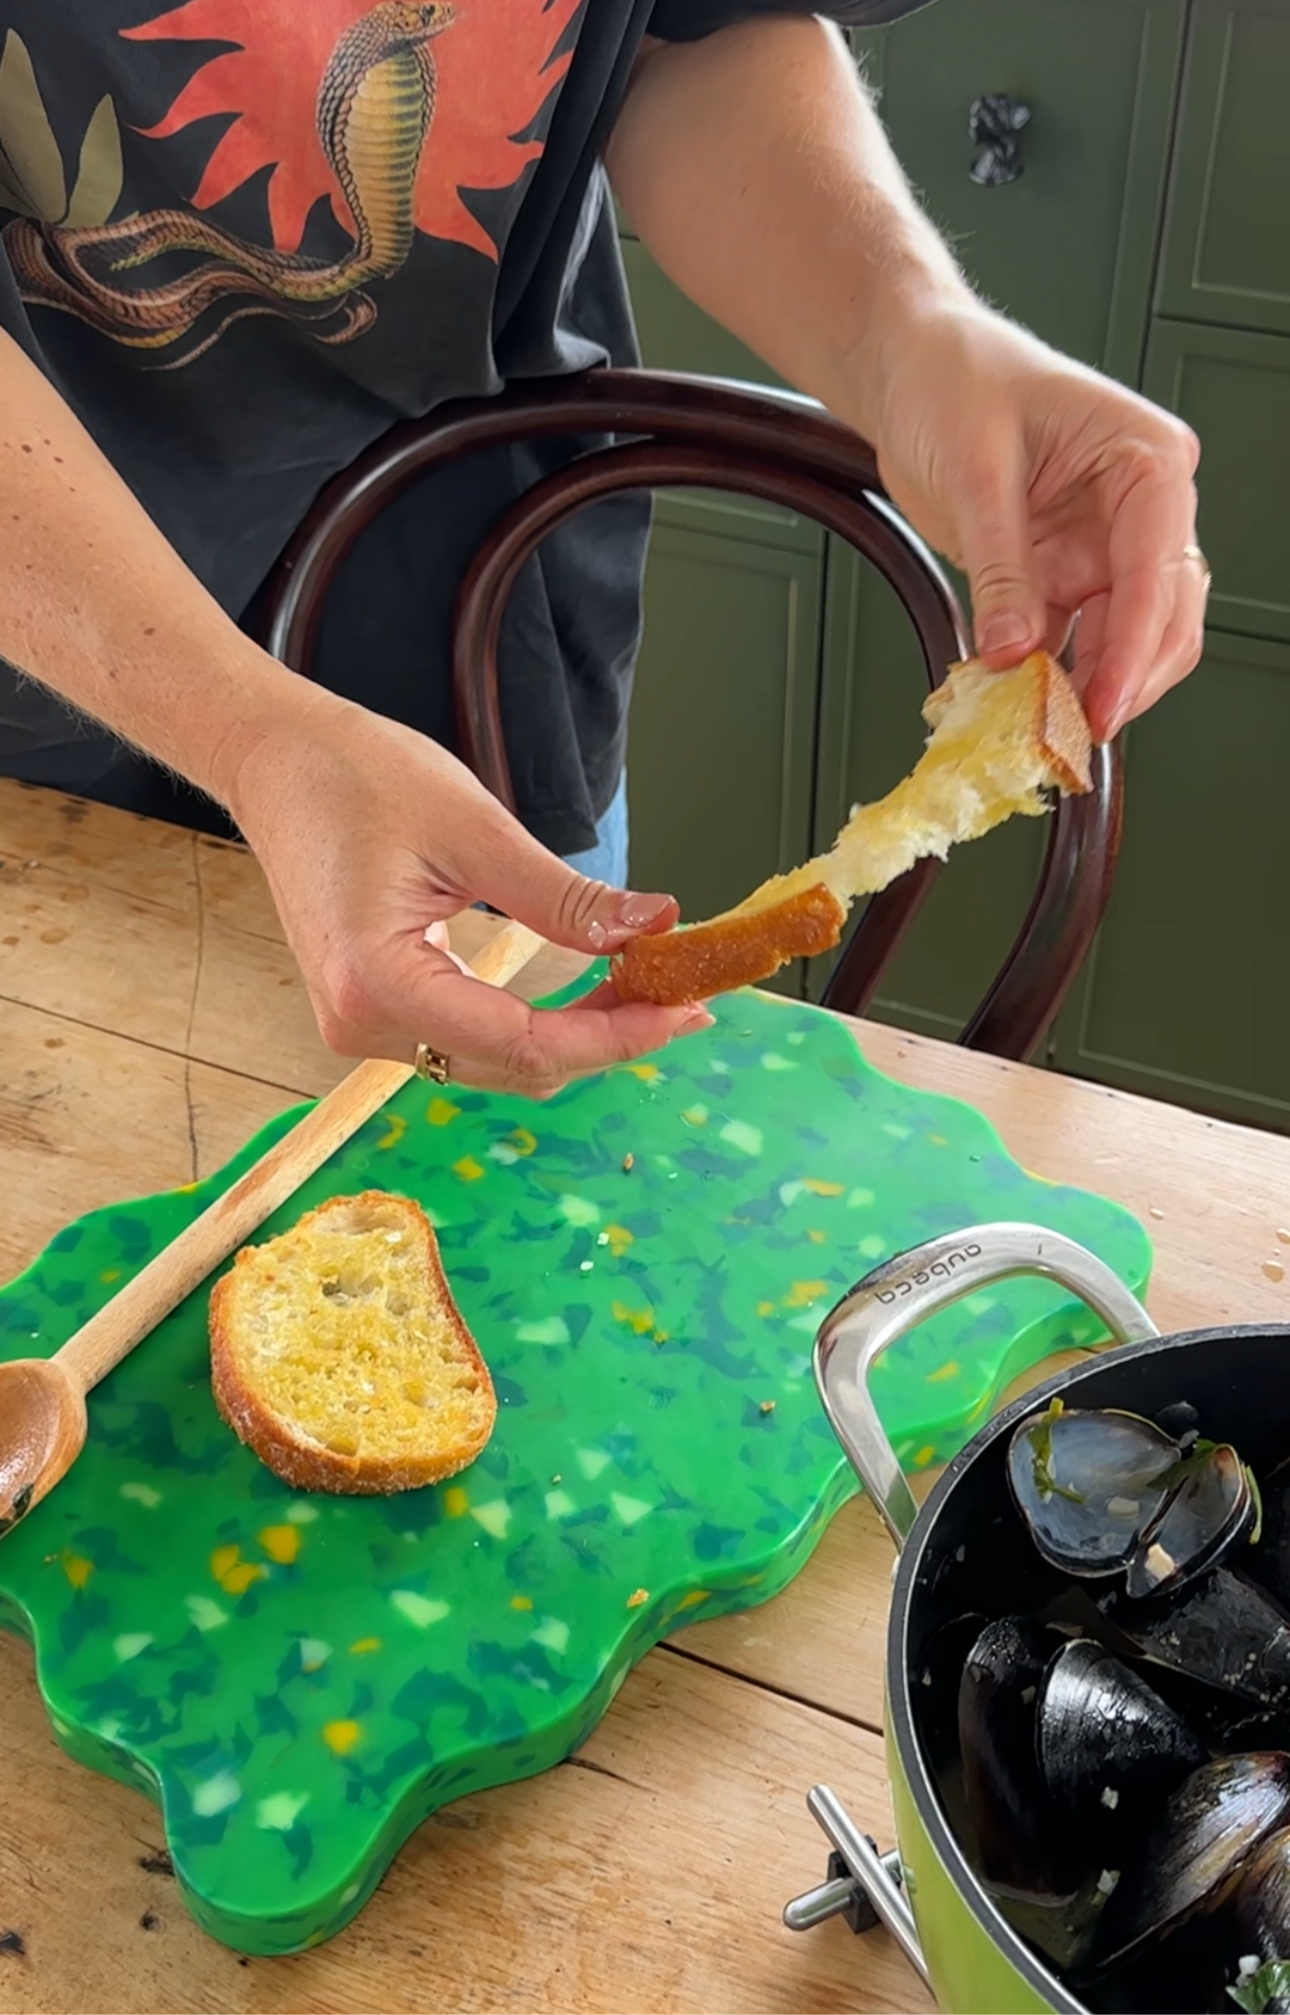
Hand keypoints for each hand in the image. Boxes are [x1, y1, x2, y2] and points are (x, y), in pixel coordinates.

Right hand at [222, 692, 708, 1095]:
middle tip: (681, 993)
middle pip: (517, 1066)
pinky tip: (586, 992)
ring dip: (575, 1035)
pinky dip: (535, 1024)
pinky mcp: (372, 1010)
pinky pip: (471, 1040)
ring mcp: (361, 1024)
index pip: (526, 1044)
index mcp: (379, 984)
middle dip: (606, 1037)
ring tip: (644, 989)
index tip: (684, 1008)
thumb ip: (564, 898)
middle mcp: (362, 1024)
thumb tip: (653, 927)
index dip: (616, 1036)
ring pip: (498, 1062)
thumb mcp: (475, 829)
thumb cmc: (355, 776)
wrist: (275, 760)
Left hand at [851, 297, 1204, 741]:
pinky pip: (1077, 638)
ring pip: (1129, 636)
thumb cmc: (953, 380)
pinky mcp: (1064, 572)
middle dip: (1129, 677)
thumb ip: (1002, 568)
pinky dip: (1056, 674)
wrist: (910, 369)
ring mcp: (1104, 545)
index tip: (1102, 702)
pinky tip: (1024, 702)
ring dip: (1095, 683)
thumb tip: (1012, 650)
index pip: (1159, 566)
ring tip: (1048, 726)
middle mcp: (1140, 506)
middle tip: (1078, 731)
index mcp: (1146, 459)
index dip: (1135, 645)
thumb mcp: (975, 471)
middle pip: (1165, 613)